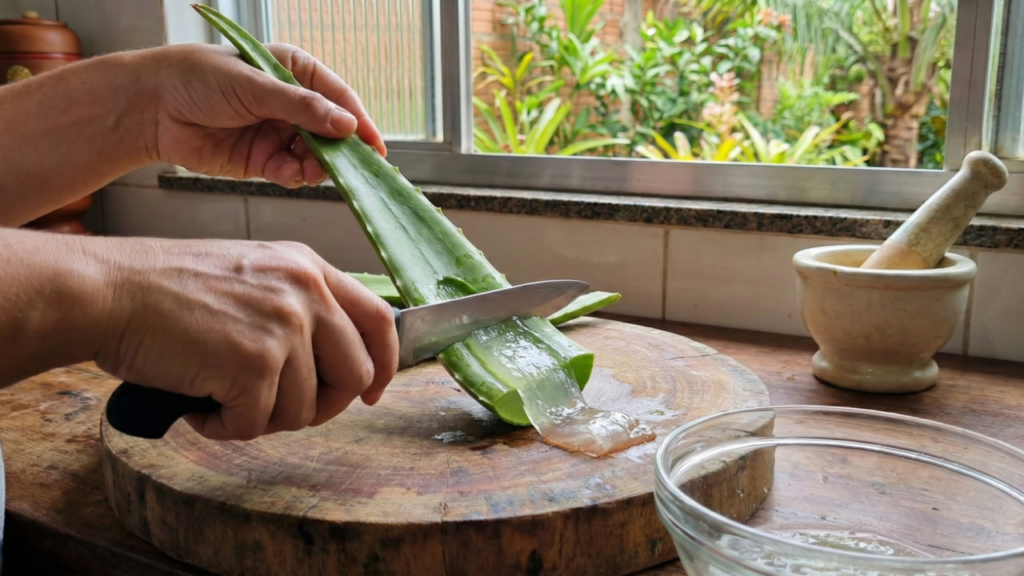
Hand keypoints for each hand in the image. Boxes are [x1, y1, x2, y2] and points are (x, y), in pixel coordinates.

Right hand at [96, 238, 398, 439]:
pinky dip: (224, 428)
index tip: (372, 392)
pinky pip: (257, 424)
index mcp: (308, 267)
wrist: (108, 291)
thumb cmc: (164, 288)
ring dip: (260, 419)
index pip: (380, 319)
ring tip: (217, 397)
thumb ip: (297, 307)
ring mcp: (284, 327)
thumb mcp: (252, 274)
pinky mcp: (254, 364)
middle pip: (355, 375)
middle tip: (276, 410)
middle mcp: (306, 292)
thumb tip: (329, 362)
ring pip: (305, 410)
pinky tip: (198, 406)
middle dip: (321, 407)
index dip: (385, 364)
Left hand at [144, 43, 385, 188]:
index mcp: (294, 72)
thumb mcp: (257, 87)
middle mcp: (289, 103)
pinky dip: (292, 177)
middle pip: (330, 132)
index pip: (338, 98)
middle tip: (342, 167)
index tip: (375, 147)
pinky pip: (289, 172)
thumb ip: (303, 108)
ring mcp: (276, 133)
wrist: (150, 107)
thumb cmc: (197, 79)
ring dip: (315, 167)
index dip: (359, 122)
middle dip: (337, 151)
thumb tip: (347, 125)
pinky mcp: (260, 160)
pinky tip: (286, 175)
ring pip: (313, 157)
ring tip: (309, 171)